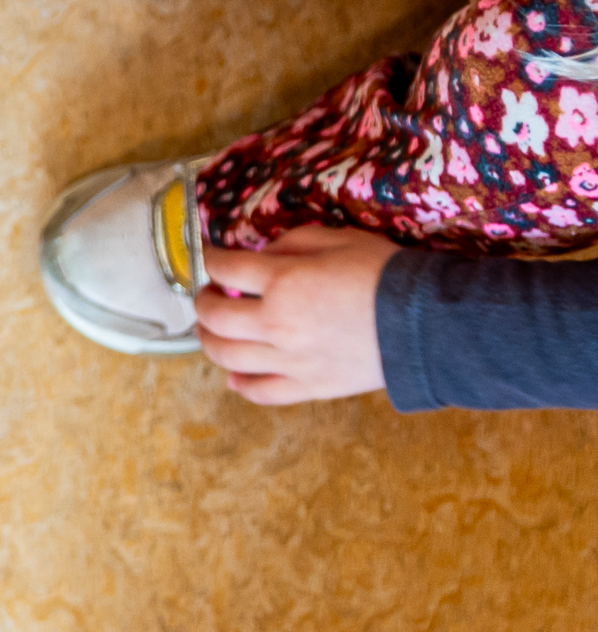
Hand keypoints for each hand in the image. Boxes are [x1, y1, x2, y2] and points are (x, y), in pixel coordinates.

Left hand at [197, 227, 396, 405]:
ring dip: (209, 341)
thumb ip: (293, 242)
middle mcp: (276, 324)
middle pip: (213, 318)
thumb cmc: (387, 274)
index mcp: (283, 282)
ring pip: (227, 357)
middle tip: (209, 294)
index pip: (225, 268)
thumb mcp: (340, 239)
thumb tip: (263, 253)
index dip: (212, 259)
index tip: (213, 257)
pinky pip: (261, 392)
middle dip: (202, 302)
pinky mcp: (309, 386)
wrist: (429, 322)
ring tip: (213, 330)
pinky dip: (241, 385)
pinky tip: (235, 376)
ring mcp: (290, 360)